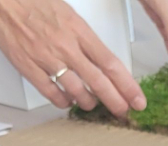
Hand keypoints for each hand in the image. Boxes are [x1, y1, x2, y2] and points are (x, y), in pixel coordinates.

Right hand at [0, 0, 145, 114]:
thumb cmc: (34, 2)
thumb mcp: (68, 13)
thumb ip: (86, 38)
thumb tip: (102, 61)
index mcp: (78, 30)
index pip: (110, 63)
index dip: (127, 86)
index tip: (137, 99)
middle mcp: (65, 46)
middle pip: (99, 82)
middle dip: (116, 102)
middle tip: (123, 111)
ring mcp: (47, 58)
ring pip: (77, 92)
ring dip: (89, 103)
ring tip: (92, 103)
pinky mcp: (29, 68)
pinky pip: (52, 94)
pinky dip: (64, 102)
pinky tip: (68, 101)